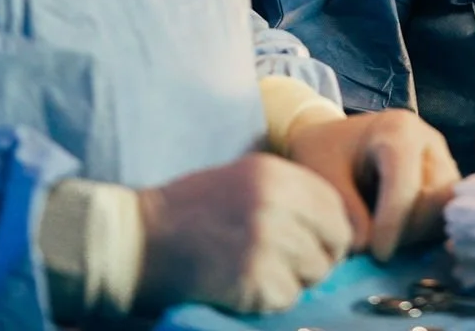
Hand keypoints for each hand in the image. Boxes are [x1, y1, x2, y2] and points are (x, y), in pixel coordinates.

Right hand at [136, 152, 352, 315]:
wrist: (139, 239)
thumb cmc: (190, 210)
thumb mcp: (245, 179)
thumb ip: (290, 196)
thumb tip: (332, 227)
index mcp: (276, 173)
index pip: (335, 208)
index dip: (330, 232)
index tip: (315, 245)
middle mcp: (276, 202)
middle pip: (333, 244)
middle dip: (317, 260)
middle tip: (288, 266)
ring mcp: (265, 240)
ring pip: (313, 274)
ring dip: (294, 282)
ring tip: (260, 274)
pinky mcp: (251, 278)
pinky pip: (286, 299)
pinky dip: (270, 300)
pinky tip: (244, 287)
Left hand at [287, 109, 459, 260]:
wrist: (332, 140)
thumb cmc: (326, 155)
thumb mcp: (325, 177)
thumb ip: (347, 211)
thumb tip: (366, 246)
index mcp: (398, 130)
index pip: (406, 182)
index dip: (393, 222)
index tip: (377, 254)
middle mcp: (428, 142)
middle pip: (432, 198)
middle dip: (407, 231)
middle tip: (374, 247)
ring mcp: (441, 160)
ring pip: (444, 210)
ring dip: (417, 234)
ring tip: (383, 239)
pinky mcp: (444, 181)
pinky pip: (445, 216)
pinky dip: (424, 233)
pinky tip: (396, 235)